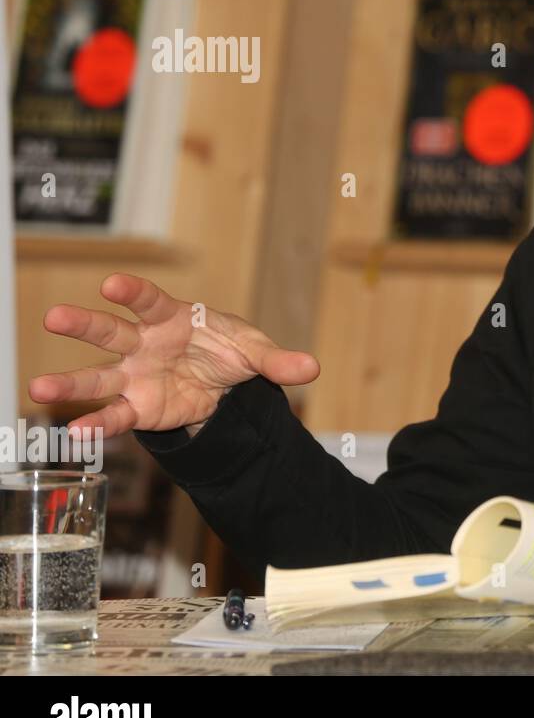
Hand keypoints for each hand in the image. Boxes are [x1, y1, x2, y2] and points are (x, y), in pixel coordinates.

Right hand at [28, 273, 319, 438]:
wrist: (224, 387)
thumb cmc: (230, 353)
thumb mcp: (258, 354)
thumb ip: (279, 361)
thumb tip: (311, 368)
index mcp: (172, 318)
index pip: (148, 300)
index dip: (132, 291)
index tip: (112, 284)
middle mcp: (145, 344)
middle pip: (110, 331)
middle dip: (83, 324)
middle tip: (54, 316)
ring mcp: (135, 375)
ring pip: (98, 375)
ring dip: (70, 382)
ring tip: (38, 388)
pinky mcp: (137, 406)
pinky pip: (113, 414)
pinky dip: (96, 424)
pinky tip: (76, 434)